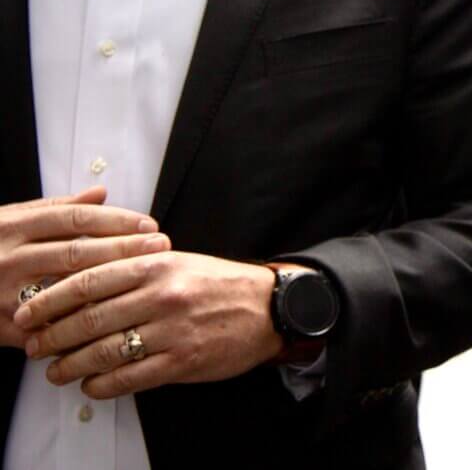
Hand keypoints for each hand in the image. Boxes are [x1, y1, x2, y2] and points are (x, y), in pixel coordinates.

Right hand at [0, 187, 168, 349]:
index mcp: (14, 224)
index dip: (117, 221)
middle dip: (125, 252)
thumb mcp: (9, 217)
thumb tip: (102, 193)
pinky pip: (49, 327)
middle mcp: (8, 256)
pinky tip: (113, 324)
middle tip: (162, 250)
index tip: (151, 225)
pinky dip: (80, 326)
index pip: (76, 219)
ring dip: (111, 289)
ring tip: (147, 284)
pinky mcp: (1, 325)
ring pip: (66, 290)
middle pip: (78, 252)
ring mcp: (3, 292)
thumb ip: (56, 207)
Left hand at [15, 251, 282, 398]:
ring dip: (70, 366)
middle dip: (51, 337)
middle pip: (88, 319)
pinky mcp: (183, 360)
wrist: (270, 306)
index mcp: (156, 265)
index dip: (48, 300)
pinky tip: (92, 385)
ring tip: (56, 372)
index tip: (26, 313)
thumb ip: (131, 268)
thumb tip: (76, 284)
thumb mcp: (175, 261)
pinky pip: (129, 378)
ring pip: (103, 352)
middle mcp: (162, 295)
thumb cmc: (217, 284)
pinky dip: (102, 385)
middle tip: (34, 347)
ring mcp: (173, 329)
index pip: (87, 281)